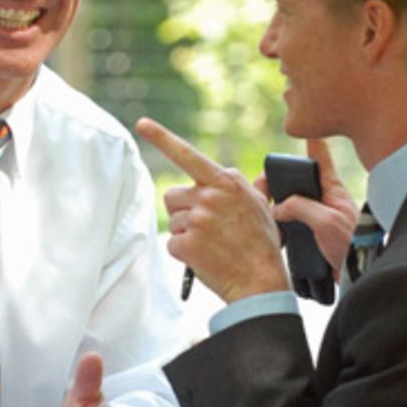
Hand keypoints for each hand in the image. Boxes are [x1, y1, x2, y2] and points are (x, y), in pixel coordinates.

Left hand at [135, 117, 286, 302]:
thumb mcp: (264, 209)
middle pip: (172, 196)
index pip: (188, 155)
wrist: (260, 282)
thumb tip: (260, 178)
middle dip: (183, 210)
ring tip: (212, 243)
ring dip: (186, 232)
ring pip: (173, 221)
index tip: (142, 124)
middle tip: (206, 226)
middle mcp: (209, 196)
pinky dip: (184, 252)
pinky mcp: (186, 243)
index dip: (162, 138)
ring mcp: (197, 220)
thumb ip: (255, 189)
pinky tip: (204, 256)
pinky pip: (172, 243)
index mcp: (226, 182)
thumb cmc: (262, 245)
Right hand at [256, 138, 358, 275]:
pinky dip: (279, 224)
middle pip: (297, 181)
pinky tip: (271, 229)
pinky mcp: (313, 235)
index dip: (312, 142)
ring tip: (262, 207)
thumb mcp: (326, 221)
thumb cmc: (350, 245)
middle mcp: (324, 200)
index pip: (321, 158)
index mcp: (332, 190)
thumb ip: (300, 207)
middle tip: (263, 184)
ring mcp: (318, 218)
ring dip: (276, 205)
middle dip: (279, 180)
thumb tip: (277, 207)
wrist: (358, 273)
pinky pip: (290, 224)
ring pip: (290, 204)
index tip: (306, 126)